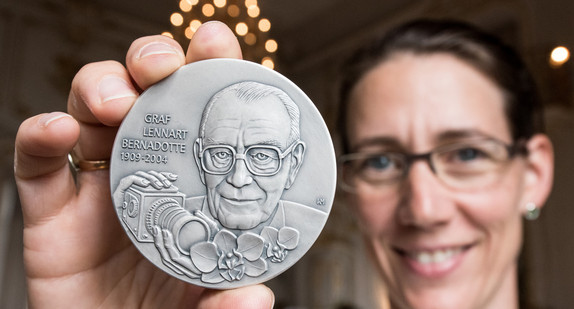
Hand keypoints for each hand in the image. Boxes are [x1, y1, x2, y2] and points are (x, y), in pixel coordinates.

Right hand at [14, 21, 273, 307]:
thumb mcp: (208, 306)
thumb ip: (229, 301)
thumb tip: (255, 297)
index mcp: (192, 183)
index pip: (202, 114)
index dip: (209, 73)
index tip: (218, 47)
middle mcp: (147, 174)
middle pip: (145, 95)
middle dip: (151, 63)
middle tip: (164, 66)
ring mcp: (97, 189)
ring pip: (90, 111)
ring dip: (99, 88)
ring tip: (115, 101)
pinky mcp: (51, 214)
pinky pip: (36, 166)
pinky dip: (39, 138)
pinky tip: (56, 130)